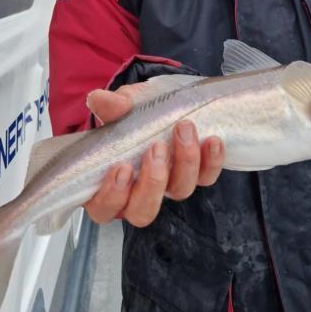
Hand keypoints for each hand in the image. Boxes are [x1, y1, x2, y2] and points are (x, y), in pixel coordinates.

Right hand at [82, 85, 224, 226]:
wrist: (160, 105)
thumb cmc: (129, 115)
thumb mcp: (118, 107)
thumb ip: (110, 107)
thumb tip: (98, 99)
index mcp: (108, 187)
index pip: (104, 208)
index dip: (113, 195)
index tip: (123, 167)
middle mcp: (138, 195)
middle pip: (143, 212)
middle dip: (152, 182)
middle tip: (156, 148)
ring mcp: (169, 187)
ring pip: (179, 192)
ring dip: (184, 163)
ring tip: (183, 131)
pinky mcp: (197, 176)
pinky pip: (206, 178)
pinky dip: (211, 161)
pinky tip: (212, 140)